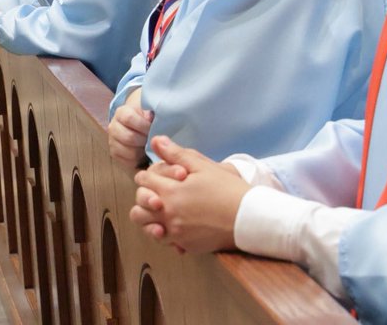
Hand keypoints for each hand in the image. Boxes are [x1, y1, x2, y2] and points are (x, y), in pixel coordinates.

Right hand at [108, 88, 152, 167]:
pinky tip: (144, 154)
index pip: (129, 118)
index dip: (143, 124)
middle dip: (145, 140)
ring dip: (143, 151)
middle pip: (129, 137)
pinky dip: (139, 160)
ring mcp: (113, 141)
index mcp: (121, 113)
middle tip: (154, 140)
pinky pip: (128, 162)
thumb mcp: (149, 109)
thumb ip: (151, 111)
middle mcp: (113, 127)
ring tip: (150, 147)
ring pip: (129, 152)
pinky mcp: (115, 154)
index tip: (153, 127)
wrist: (137, 123)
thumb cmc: (146, 116)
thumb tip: (150, 118)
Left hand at [129, 136, 246, 253]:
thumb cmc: (227, 188)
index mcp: (170, 191)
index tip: (156, 176)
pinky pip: (166, 242)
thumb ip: (176, 154)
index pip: (143, 181)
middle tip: (157, 194)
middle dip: (144, 198)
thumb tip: (157, 141)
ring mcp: (176, 232)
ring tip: (162, 213)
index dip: (147, 175)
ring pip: (148, 228)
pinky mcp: (186, 245)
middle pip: (138, 208)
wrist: (248, 217)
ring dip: (150, 219)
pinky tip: (178, 227)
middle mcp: (168, 214)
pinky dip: (167, 234)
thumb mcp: (203, 166)